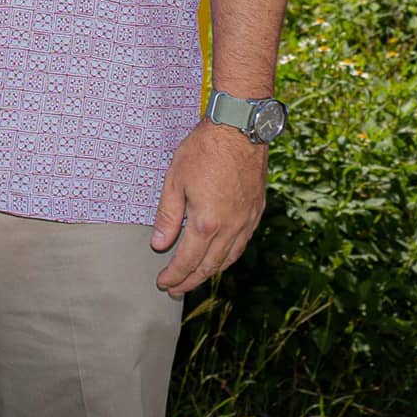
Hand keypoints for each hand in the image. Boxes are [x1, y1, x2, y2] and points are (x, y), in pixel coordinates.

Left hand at [149, 121, 268, 297]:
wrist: (239, 127)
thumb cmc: (204, 149)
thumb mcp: (175, 180)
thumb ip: (168, 216)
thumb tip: (159, 244)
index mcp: (206, 223)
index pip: (187, 261)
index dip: (174, 276)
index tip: (163, 283)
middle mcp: (230, 228)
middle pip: (209, 266)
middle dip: (190, 280)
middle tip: (176, 289)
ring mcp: (246, 220)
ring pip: (229, 258)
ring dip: (212, 272)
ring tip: (197, 277)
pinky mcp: (256, 210)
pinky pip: (243, 242)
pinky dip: (230, 255)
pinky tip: (222, 255)